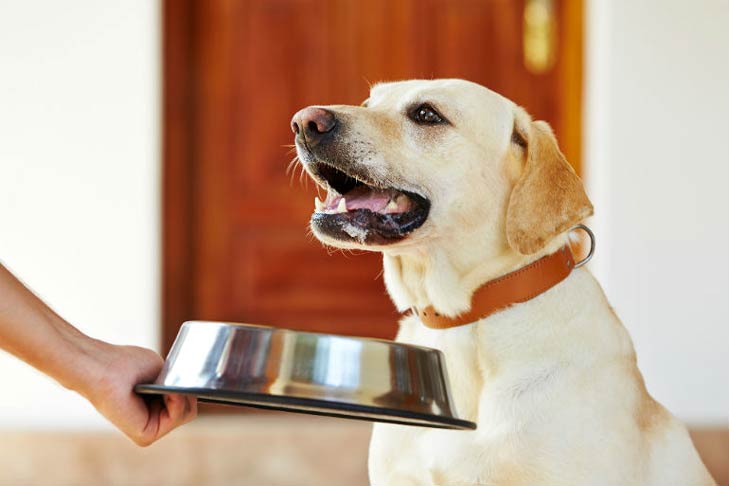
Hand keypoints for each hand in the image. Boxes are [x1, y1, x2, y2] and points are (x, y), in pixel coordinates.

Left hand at [78, 341, 196, 445]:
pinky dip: (176, 402)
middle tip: (172, 381)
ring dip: (182, 395)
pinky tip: (165, 392)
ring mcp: (149, 428)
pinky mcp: (145, 435)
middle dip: (188, 392)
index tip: (183, 375)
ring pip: (186, 414)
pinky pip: (176, 419)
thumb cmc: (126, 364)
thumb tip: (188, 391)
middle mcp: (152, 418)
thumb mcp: (161, 371)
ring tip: (165, 385)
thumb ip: (175, 383)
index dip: (188, 388)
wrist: (103, 368)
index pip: (184, 402)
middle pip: (188, 410)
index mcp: (154, 405)